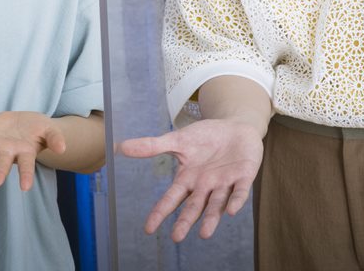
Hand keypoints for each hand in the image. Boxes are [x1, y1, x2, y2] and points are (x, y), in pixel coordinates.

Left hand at [0, 111, 66, 190]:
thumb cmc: (36, 129)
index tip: (25, 188)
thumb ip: (55, 137)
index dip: (26, 176)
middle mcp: (7, 154)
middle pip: (2, 165)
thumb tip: (63, 149)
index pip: (26, 166)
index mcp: (24, 152)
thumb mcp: (48, 128)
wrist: (20, 121)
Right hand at [118, 118, 263, 241]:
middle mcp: (205, 187)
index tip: (148, 229)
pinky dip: (235, 201)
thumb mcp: (178, 140)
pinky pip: (239, 191)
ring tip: (204, 233)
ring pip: (216, 205)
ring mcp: (224, 183)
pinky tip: (232, 211)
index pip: (171, 199)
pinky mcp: (243, 177)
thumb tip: (120, 147)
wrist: (235, 127)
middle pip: (194, 207)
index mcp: (188, 180)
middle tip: (176, 237)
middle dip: (185, 222)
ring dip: (211, 219)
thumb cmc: (205, 137)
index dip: (160, 212)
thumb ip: (152, 146)